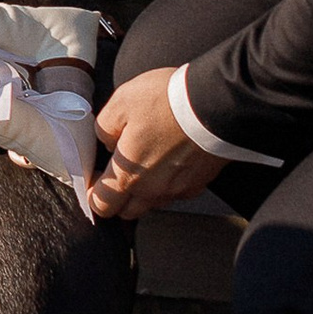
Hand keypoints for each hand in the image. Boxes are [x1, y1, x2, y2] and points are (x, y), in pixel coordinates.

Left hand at [89, 67, 225, 222]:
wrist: (218, 104)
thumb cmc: (168, 102)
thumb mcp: (122, 102)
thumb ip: (105, 127)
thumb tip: (107, 141)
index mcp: (129, 175)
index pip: (103, 205)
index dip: (94, 195)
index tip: (95, 180)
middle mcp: (154, 191)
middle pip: (128, 211)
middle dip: (119, 198)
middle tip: (118, 172)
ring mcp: (179, 190)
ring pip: (154, 202)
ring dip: (145, 191)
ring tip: (147, 162)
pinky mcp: (199, 183)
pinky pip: (177, 192)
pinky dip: (170, 182)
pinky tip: (171, 160)